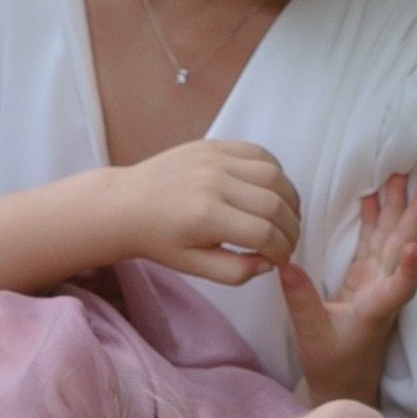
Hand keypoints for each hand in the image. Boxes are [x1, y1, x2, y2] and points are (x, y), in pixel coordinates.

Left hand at [105, 139, 301, 286]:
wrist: (125, 205)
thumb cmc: (157, 238)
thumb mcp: (193, 266)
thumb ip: (235, 272)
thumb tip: (268, 263)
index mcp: (206, 217)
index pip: (265, 235)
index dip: (282, 251)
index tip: (280, 260)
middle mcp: (213, 183)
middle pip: (276, 204)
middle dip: (291, 229)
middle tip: (287, 242)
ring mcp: (214, 159)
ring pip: (274, 175)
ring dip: (289, 199)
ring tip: (284, 217)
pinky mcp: (213, 146)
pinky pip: (259, 152)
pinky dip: (275, 171)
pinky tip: (271, 191)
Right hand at [280, 173, 416, 407]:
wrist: (344, 381)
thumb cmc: (332, 365)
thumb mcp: (311, 336)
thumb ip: (300, 300)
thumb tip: (284, 264)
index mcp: (375, 309)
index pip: (399, 288)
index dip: (409, 270)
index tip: (413, 250)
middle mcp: (382, 291)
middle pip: (402, 247)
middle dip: (412, 212)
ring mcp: (376, 283)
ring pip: (391, 240)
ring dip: (397, 209)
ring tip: (401, 177)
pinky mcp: (366, 280)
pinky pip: (374, 243)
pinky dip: (375, 220)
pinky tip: (374, 199)